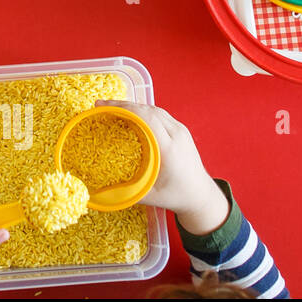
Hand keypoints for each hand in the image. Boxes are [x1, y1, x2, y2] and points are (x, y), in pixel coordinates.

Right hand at [96, 100, 228, 233]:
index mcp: (170, 148)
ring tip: (112, 107)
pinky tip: (130, 114)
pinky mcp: (181, 130)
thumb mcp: (150, 196)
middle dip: (123, 105)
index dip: (124, 109)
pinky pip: (160, 114)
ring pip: (154, 109)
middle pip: (148, 110)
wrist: (202, 195)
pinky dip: (142, 110)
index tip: (103, 107)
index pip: (146, 118)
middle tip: (101, 105)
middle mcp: (177, 135)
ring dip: (133, 106)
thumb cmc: (176, 196)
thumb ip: (126, 192)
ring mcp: (181, 131)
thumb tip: (99, 191)